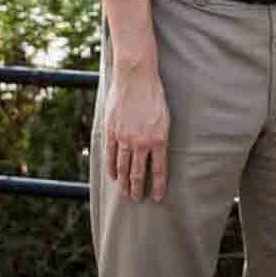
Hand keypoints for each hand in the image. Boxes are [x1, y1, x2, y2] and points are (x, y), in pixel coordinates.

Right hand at [103, 60, 169, 201]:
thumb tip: (157, 156)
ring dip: (124, 184)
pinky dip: (111, 169)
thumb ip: (160, 138)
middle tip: (137, 200)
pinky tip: (113, 177)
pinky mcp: (111, 131)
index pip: (159, 170)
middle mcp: (141, 142)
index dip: (158, 186)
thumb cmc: (154, 95)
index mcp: (159, 139)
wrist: (136, 76)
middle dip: (138, 189)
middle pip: (138, 173)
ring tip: (126, 194)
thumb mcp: (165, 118)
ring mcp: (124, 137)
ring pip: (123, 168)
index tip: (157, 198)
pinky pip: (110, 155)